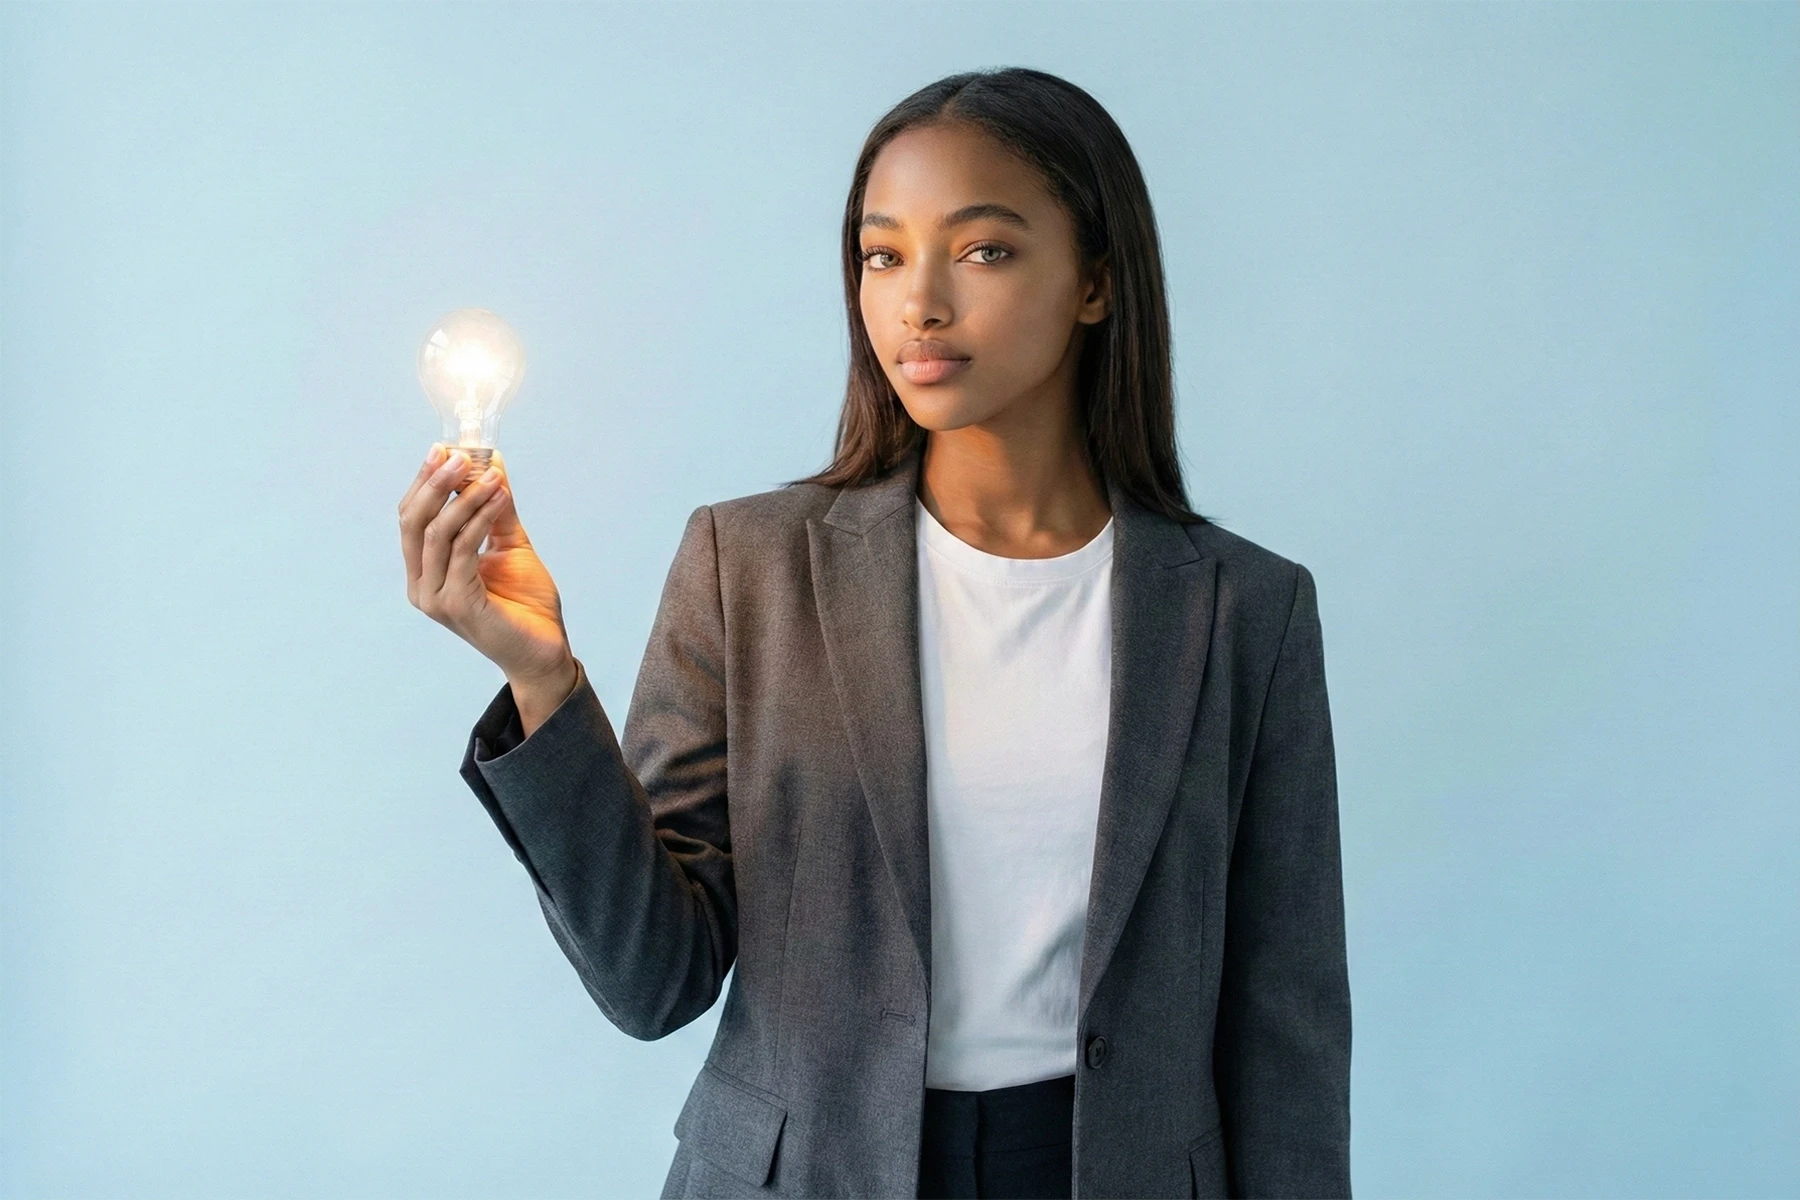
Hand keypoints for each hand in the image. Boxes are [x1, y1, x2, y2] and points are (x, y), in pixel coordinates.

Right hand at [399, 445, 577, 707]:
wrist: (545, 651)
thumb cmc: (525, 603)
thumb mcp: (509, 544)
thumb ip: (496, 506)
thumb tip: (491, 459)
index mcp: (425, 571)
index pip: (411, 518)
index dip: (424, 481)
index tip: (443, 448)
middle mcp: (421, 585)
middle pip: (412, 522)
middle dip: (434, 483)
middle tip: (458, 454)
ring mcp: (435, 598)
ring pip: (437, 533)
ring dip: (464, 497)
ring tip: (491, 474)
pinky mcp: (457, 605)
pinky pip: (463, 550)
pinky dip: (481, 518)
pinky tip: (500, 498)